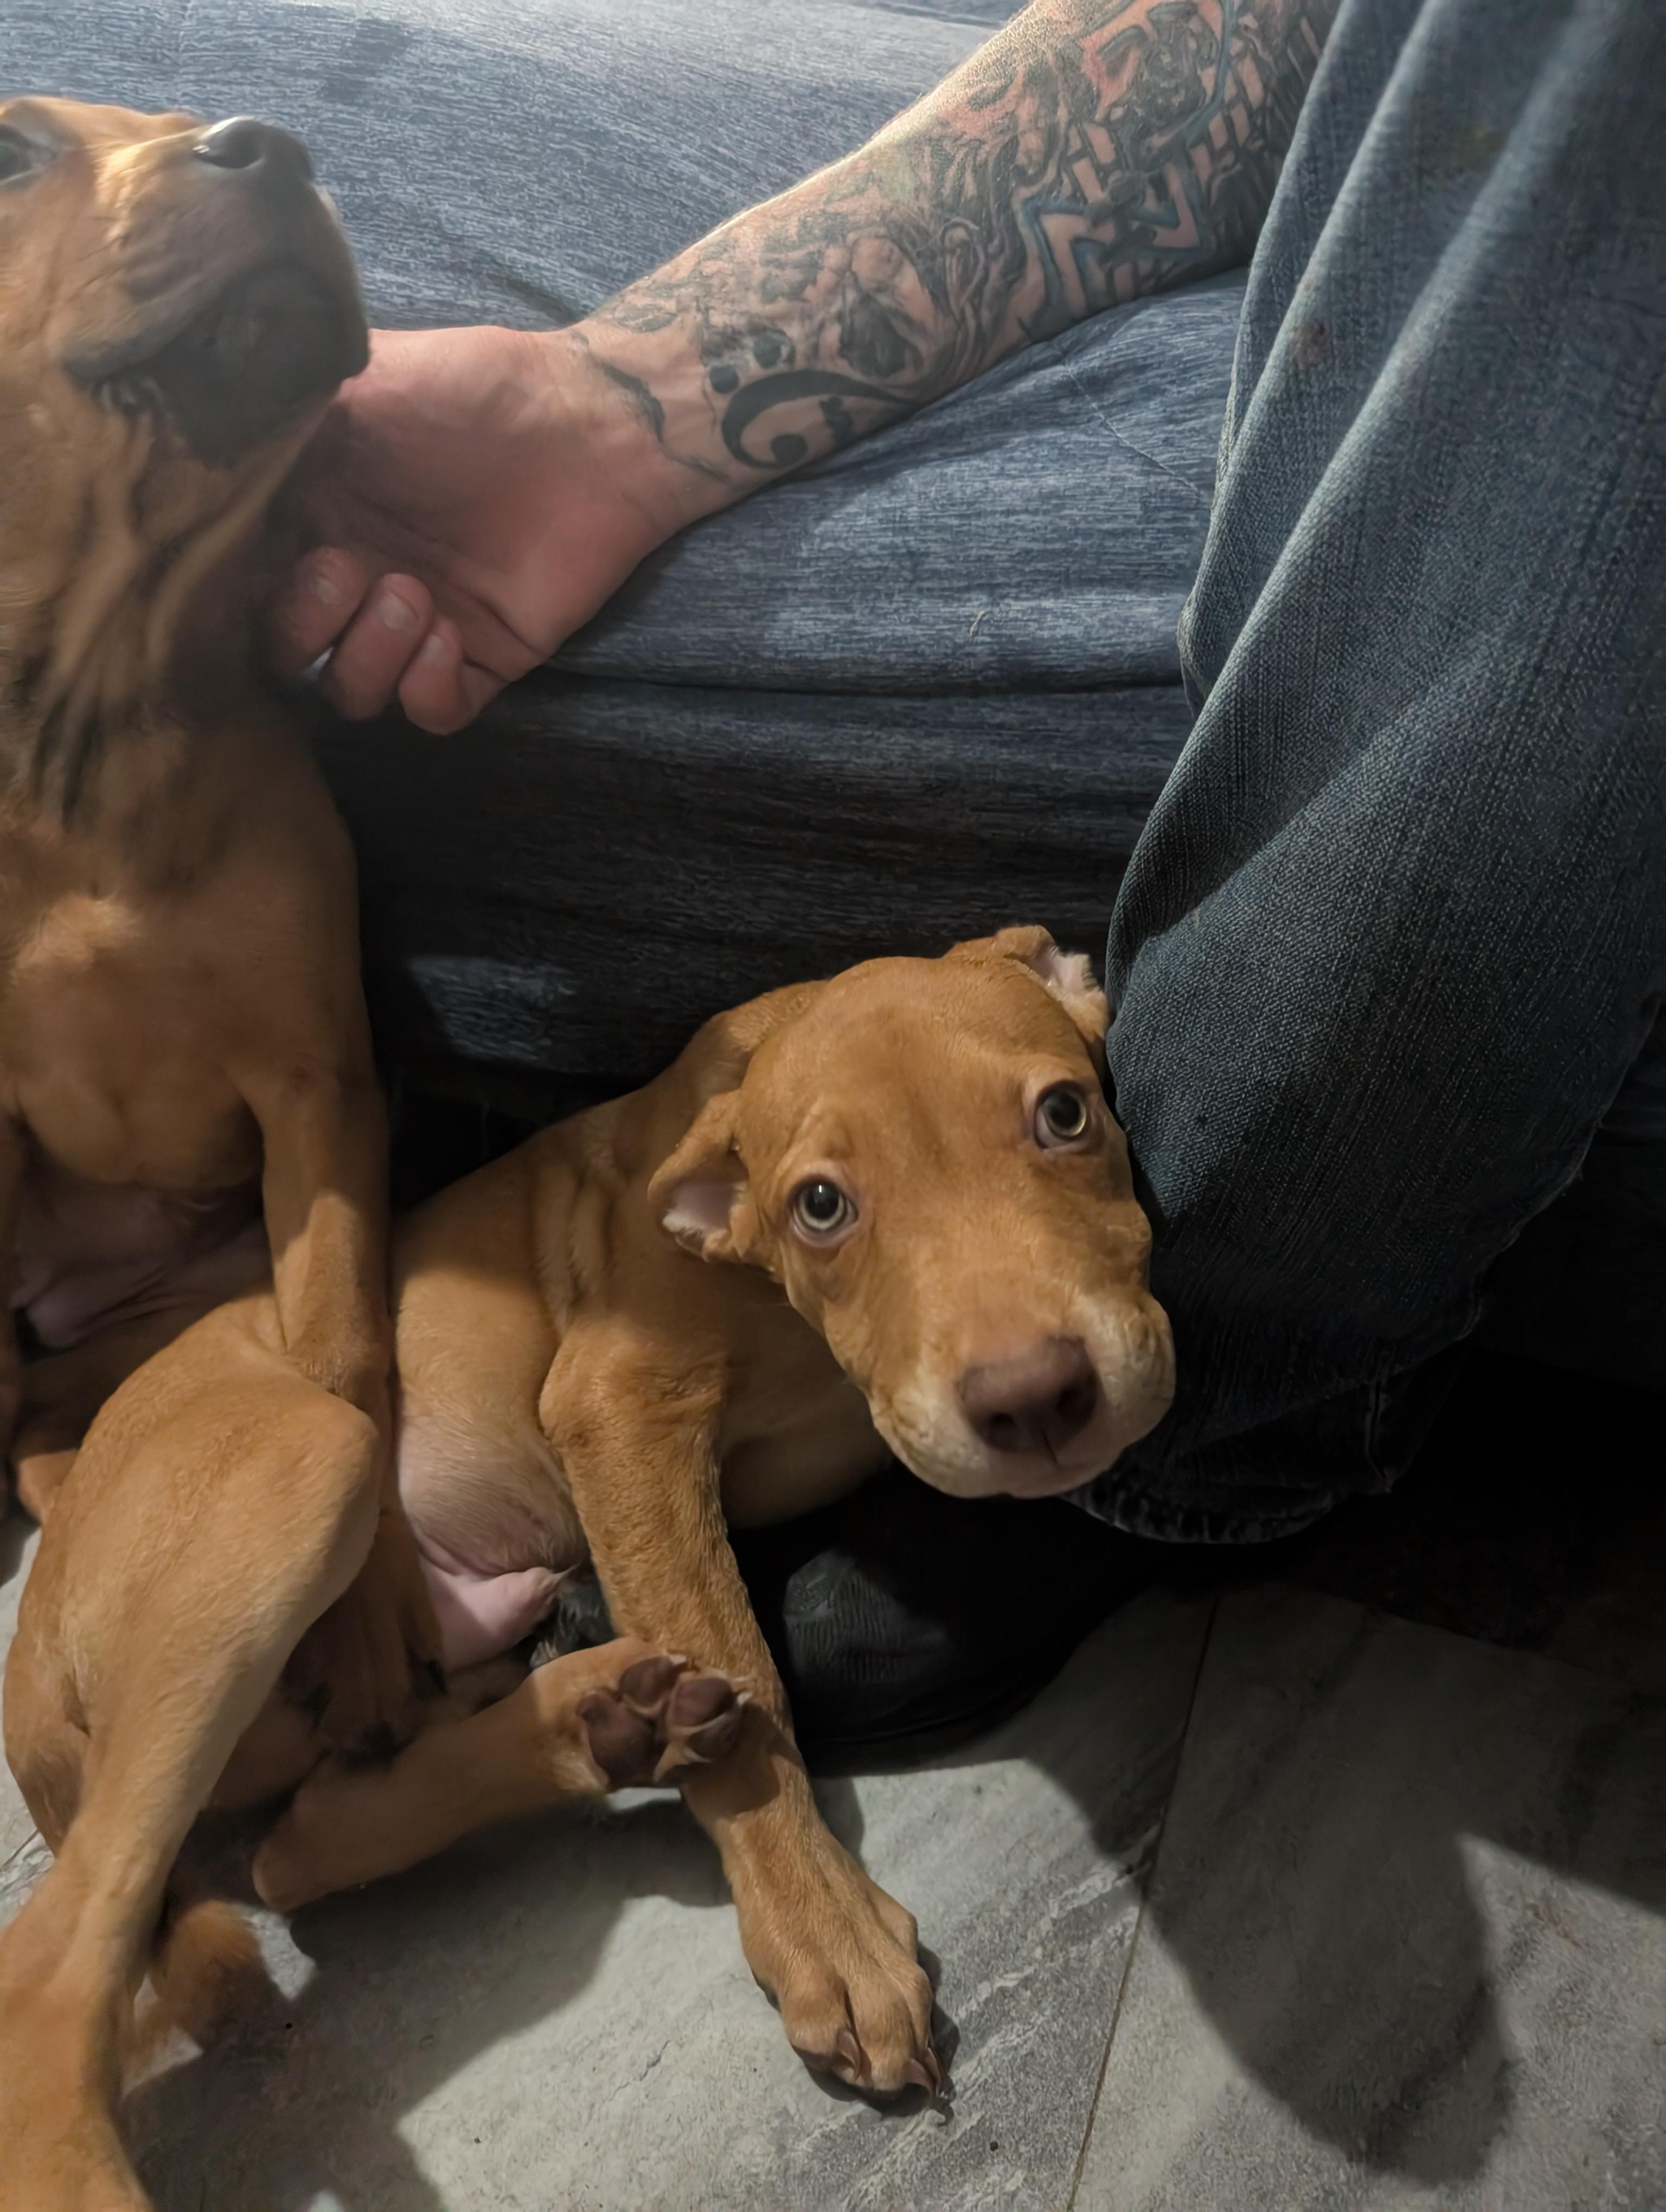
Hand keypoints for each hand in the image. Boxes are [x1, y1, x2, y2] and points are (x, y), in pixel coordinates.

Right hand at [268, 323, 718, 734]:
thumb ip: (275, 414)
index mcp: (310, 515)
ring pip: (350, 693)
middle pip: (284, 653)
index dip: (233, 587)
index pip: (240, 580)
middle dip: (301, 627)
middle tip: (347, 572)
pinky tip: (450, 636)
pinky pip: (432, 714)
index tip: (248, 562)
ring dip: (366, 659)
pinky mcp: (482, 657)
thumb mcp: (355, 379)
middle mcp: (355, 577)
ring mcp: (418, 623)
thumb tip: (204, 440)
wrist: (591, 422)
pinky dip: (427, 690)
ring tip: (413, 596)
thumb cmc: (472, 388)